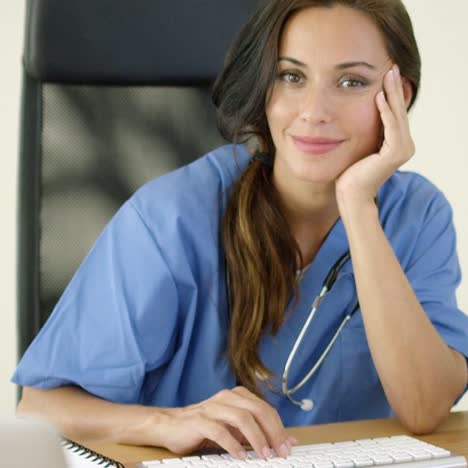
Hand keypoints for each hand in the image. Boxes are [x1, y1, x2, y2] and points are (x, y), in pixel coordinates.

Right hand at [154, 386, 295, 459]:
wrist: (171, 424)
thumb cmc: (205, 426)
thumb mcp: (235, 429)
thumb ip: (258, 432)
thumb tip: (288, 442)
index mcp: (237, 396)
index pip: (265, 409)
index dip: (279, 428)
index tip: (287, 447)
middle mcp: (227, 397)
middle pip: (257, 410)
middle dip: (272, 432)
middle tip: (279, 452)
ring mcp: (213, 407)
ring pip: (241, 418)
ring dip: (256, 438)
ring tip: (263, 455)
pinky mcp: (199, 420)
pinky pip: (220, 431)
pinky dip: (233, 445)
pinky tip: (240, 457)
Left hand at [335, 64, 414, 206]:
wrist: (350, 195)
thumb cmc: (350, 174)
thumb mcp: (359, 146)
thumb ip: (367, 132)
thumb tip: (359, 114)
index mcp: (397, 144)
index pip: (395, 114)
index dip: (392, 94)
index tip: (386, 74)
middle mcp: (405, 146)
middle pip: (399, 111)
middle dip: (394, 88)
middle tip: (391, 67)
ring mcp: (403, 150)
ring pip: (396, 116)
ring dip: (392, 94)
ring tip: (387, 74)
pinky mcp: (395, 154)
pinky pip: (390, 127)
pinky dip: (385, 111)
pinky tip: (379, 97)